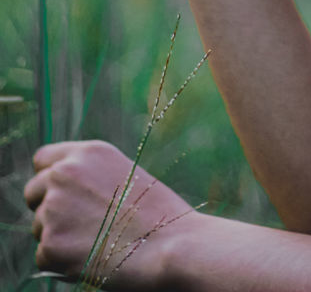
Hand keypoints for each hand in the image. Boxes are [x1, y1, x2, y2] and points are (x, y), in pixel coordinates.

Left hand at [24, 139, 198, 287]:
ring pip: (39, 227)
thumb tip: (66, 193)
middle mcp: (64, 174)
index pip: (43, 159)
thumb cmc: (158, 215)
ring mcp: (54, 208)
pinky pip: (43, 257)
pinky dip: (61, 264)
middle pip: (33, 192)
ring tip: (96, 243)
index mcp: (88, 153)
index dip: (49, 178)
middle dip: (47, 208)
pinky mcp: (50, 244)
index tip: (58, 195)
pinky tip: (91, 259)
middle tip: (74, 226)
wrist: (170, 245)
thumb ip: (91, 176)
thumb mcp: (126, 175)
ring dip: (58, 237)